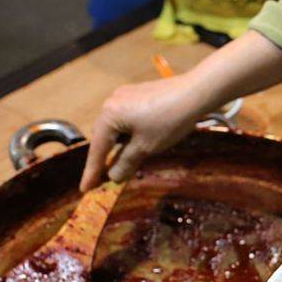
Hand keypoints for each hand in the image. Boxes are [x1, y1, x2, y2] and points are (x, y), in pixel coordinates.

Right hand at [80, 74, 209, 189]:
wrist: (196, 93)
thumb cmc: (170, 121)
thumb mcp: (146, 148)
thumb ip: (126, 163)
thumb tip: (113, 177)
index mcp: (109, 115)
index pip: (97, 150)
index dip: (92, 172)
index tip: (85, 188)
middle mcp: (111, 102)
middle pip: (103, 136)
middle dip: (105, 156)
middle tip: (107, 177)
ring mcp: (124, 95)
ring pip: (115, 126)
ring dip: (119, 144)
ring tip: (129, 159)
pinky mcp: (137, 93)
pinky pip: (126, 117)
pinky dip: (128, 132)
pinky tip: (141, 140)